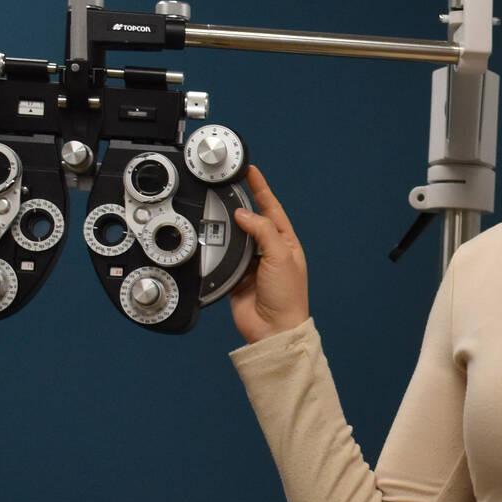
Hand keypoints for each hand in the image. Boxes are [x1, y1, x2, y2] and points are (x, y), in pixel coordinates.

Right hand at [228, 165, 310, 343]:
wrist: (272, 329)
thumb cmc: (287, 297)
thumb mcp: (280, 256)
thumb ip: (262, 231)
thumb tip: (244, 214)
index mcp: (286, 243)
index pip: (272, 209)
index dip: (261, 189)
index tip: (251, 172)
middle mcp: (270, 251)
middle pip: (252, 220)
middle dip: (242, 203)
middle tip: (229, 185)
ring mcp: (252, 264)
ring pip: (236, 236)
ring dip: (228, 225)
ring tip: (219, 209)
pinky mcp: (236, 276)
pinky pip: (224, 256)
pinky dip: (218, 247)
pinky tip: (214, 239)